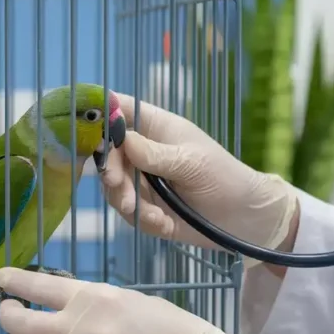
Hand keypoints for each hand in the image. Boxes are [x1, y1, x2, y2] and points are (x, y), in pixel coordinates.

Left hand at [0, 266, 256, 333]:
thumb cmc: (173, 331)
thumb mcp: (131, 302)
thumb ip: (95, 305)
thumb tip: (66, 308)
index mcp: (95, 298)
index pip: (39, 285)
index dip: (14, 282)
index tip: (1, 279)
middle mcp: (81, 328)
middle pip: (20, 322)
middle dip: (6, 316)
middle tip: (7, 314)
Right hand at [100, 92, 298, 262]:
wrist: (245, 219)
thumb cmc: (224, 177)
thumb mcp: (190, 162)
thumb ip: (154, 153)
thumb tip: (120, 138)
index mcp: (156, 128)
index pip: (120, 109)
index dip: (100, 114)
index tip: (89, 130)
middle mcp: (144, 152)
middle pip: (108, 154)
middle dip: (109, 171)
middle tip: (116, 185)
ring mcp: (144, 181)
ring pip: (114, 187)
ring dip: (125, 201)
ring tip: (152, 215)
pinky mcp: (147, 208)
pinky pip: (129, 213)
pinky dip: (143, 220)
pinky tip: (165, 224)